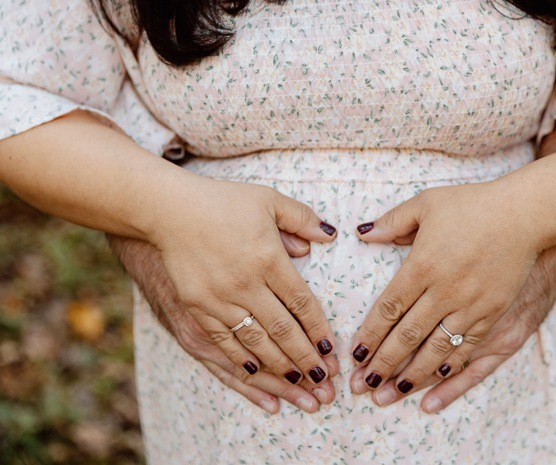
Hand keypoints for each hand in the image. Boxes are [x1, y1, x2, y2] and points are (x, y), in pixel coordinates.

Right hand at [147, 177, 337, 386]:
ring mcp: (219, 299)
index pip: (301, 303)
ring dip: (279, 367)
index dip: (319, 329)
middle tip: (324, 381)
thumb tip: (329, 236)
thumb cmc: (222, 202)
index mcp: (268, 258)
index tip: (331, 350)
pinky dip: (242, 360)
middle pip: (283, 330)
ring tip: (299, 384)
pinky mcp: (197, 307)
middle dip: (306, 359)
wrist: (168, 209)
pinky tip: (257, 374)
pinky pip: (224, 341)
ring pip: (255, 342)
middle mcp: (245, 283)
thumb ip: (302, 218)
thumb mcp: (268, 200)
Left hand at [350, 180, 539, 392]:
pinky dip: (449, 365)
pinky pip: (468, 346)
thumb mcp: (427, 203)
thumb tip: (362, 232)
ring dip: (412, 373)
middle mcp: (445, 290)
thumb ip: (392, 221)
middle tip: (364, 384)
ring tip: (392, 390)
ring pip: (435, 348)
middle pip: (407, 335)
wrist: (527, 213)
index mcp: (423, 265)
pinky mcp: (494, 312)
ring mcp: (471, 304)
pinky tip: (434, 379)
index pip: (388, 308)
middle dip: (383, 362)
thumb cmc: (474, 204)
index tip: (355, 354)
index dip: (370, 334)